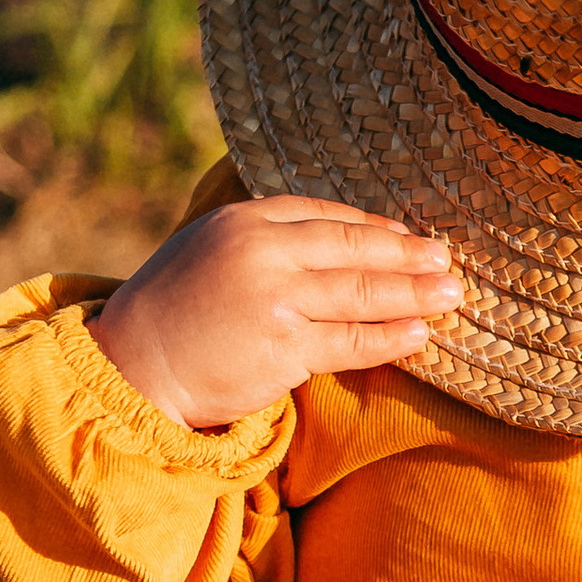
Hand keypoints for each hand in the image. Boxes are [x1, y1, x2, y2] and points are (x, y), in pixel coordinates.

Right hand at [91, 194, 461, 428]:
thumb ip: (260, 241)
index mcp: (243, 219)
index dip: (371, 226)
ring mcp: (277, 297)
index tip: (404, 234)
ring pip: (363, 292)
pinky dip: (393, 336)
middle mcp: (263, 249)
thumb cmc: (168, 314)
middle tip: (445, 259)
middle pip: (354, 247)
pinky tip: (421, 333)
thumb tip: (328, 245)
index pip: (324, 215)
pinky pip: (355, 340)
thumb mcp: (206, 251)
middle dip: (407, 253)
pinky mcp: (286, 345)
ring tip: (450, 293)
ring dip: (414, 292)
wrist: (131, 366)